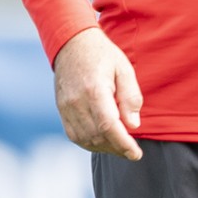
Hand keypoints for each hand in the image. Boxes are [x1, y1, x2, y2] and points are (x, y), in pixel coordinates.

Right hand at [51, 27, 143, 160]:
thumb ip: (130, 97)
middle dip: (116, 148)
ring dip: (104, 148)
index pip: (109, 126)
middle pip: (97, 136)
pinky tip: (103, 141)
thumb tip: (133, 125)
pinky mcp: (61, 110)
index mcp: (95, 90)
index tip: (136, 154)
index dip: (123, 144)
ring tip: (120, 147)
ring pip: (84, 139)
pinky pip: (74, 135)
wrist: (72, 44)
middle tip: (132, 151)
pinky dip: (89, 143)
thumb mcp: (124, 69)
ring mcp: (66, 107)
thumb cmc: (103, 55)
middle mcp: (77, 102)